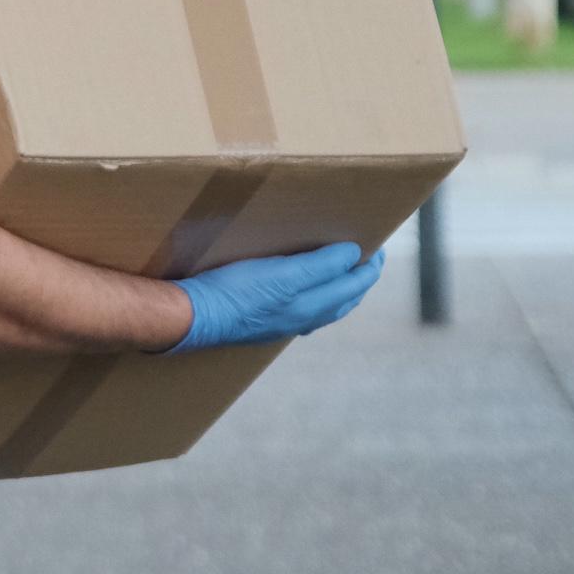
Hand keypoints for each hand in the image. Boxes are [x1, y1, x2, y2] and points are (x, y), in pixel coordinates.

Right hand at [167, 241, 384, 352]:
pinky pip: (300, 311)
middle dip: (357, 280)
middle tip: (366, 260)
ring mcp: (281, 324)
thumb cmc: (238, 292)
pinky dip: (314, 299)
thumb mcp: (284, 274)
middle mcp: (301, 320)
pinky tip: (301, 294)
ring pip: (322, 308)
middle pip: (342, 301)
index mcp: (312, 307)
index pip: (353, 286)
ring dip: (337, 291)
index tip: (378, 248)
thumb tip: (353, 255)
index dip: (368, 268)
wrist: (195, 317)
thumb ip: (321, 266)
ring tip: (340, 275)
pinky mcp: (262, 322)